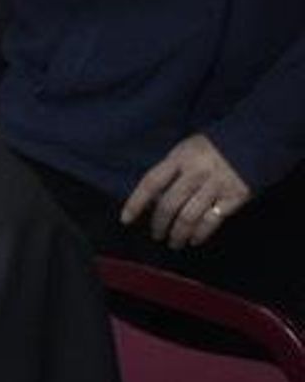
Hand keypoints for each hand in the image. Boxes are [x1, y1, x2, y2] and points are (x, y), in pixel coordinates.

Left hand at [121, 133, 252, 248]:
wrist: (255, 139)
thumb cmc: (212, 148)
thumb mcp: (186, 150)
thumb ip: (170, 172)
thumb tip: (152, 202)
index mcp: (180, 157)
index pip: (151, 182)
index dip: (136, 203)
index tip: (125, 220)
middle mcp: (196, 171)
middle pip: (169, 205)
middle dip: (159, 224)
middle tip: (156, 235)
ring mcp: (216, 184)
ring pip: (188, 217)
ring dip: (177, 234)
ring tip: (173, 242)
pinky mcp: (235, 196)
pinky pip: (211, 221)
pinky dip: (200, 234)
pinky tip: (193, 240)